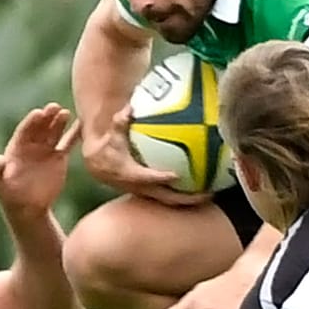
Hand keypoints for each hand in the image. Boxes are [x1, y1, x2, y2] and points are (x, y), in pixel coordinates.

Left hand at [0, 104, 80, 217]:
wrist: (27, 208)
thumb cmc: (8, 196)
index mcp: (16, 146)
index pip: (25, 130)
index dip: (31, 122)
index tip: (38, 113)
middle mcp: (32, 144)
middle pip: (40, 127)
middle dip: (47, 117)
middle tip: (54, 107)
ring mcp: (46, 150)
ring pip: (54, 132)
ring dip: (60, 122)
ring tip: (65, 113)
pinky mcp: (59, 158)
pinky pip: (68, 143)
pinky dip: (75, 134)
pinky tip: (83, 124)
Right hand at [81, 106, 208, 207]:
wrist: (98, 167)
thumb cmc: (107, 148)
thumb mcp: (113, 134)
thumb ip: (121, 121)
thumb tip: (129, 107)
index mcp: (131, 174)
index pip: (148, 177)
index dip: (160, 177)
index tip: (176, 175)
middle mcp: (140, 187)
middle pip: (166, 197)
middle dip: (187, 199)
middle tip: (207, 194)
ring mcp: (146, 193)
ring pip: (170, 201)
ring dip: (189, 201)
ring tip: (210, 195)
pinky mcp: (150, 193)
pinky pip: (169, 197)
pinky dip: (184, 195)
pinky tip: (201, 188)